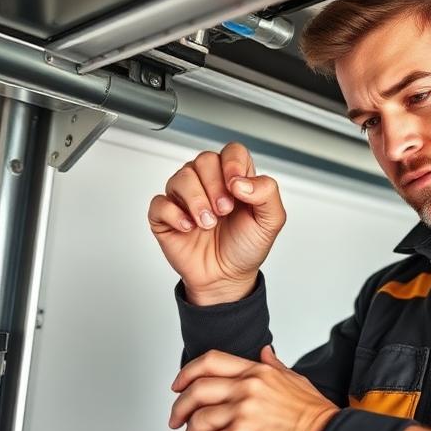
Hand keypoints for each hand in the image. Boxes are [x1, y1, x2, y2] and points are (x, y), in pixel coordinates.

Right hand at [148, 143, 285, 304]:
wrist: (226, 278)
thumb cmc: (245, 247)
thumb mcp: (270, 221)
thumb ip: (267, 193)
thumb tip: (241, 181)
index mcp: (234, 179)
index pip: (232, 152)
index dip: (232, 163)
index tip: (236, 187)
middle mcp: (208, 183)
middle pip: (204, 160)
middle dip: (215, 186)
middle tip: (224, 211)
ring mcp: (184, 198)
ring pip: (181, 177)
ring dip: (196, 201)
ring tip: (208, 223)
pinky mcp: (165, 216)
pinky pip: (160, 202)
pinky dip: (175, 215)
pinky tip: (189, 228)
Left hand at [168, 346, 339, 430]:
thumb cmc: (317, 419)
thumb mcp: (296, 381)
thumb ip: (275, 366)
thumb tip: (265, 352)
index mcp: (258, 372)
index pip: (211, 362)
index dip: (188, 373)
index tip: (178, 386)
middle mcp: (246, 388)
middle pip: (196, 390)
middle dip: (180, 408)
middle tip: (176, 421)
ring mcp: (241, 412)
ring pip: (197, 421)